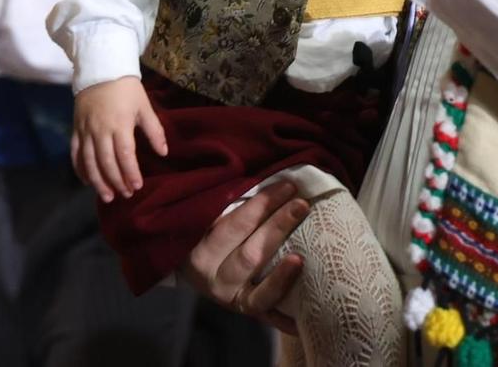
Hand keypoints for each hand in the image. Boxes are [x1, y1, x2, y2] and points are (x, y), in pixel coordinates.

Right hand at [72, 77, 166, 201]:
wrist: (100, 70)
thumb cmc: (127, 89)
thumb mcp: (144, 106)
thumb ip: (154, 130)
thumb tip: (164, 153)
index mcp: (120, 124)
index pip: (125, 154)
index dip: (130, 172)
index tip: (137, 186)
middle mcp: (100, 130)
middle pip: (106, 162)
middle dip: (116, 181)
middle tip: (126, 195)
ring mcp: (86, 131)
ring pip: (89, 162)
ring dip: (98, 181)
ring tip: (107, 196)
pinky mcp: (76, 130)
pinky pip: (75, 154)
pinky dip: (80, 170)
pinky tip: (88, 182)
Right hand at [182, 181, 310, 334]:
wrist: (194, 264)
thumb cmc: (209, 228)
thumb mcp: (210, 213)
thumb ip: (232, 199)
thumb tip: (279, 178)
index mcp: (199, 250)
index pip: (233, 225)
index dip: (262, 205)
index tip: (288, 185)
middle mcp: (213, 278)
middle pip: (249, 255)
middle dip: (278, 228)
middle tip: (302, 205)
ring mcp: (231, 297)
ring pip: (258, 292)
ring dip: (281, 277)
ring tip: (301, 260)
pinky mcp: (246, 309)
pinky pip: (267, 316)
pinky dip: (286, 319)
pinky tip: (303, 319)